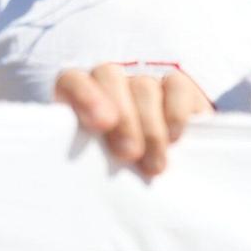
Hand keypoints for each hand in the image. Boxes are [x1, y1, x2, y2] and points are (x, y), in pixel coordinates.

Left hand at [54, 64, 209, 178]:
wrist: (159, 168)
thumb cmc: (113, 166)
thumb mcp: (93, 161)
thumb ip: (86, 156)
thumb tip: (85, 172)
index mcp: (76, 92)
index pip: (73, 79)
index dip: (84, 97)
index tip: (99, 123)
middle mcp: (109, 78)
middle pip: (109, 77)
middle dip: (122, 117)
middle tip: (128, 153)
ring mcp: (144, 78)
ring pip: (143, 87)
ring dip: (149, 128)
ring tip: (153, 165)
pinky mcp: (178, 85)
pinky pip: (177, 86)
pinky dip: (176, 112)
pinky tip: (173, 138)